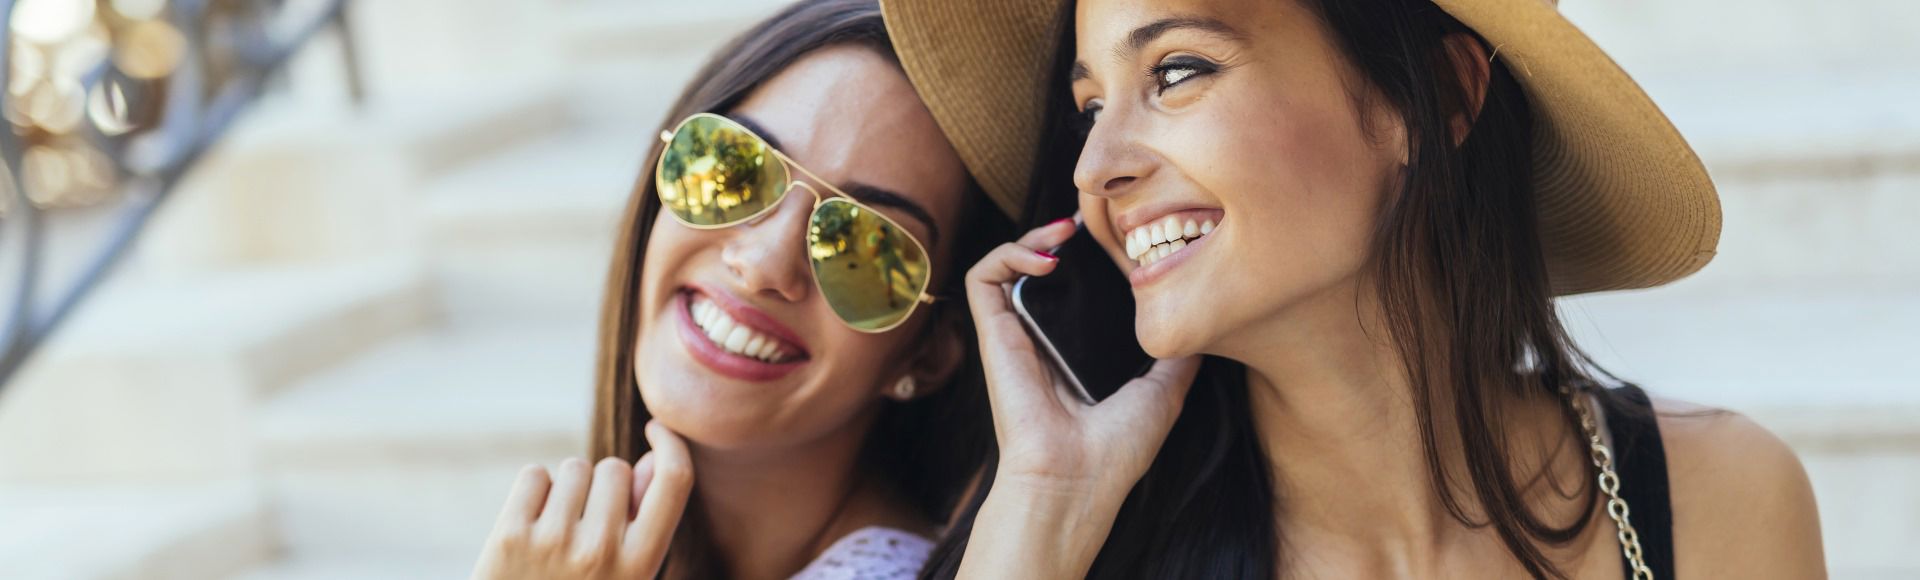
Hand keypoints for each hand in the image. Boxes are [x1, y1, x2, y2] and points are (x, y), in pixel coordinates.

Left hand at [472, 421, 693, 579]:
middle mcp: (600, 551)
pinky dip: (534, 491)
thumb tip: (651, 459)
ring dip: (568, 489)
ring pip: (574, 468)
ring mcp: (553, 543)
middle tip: (588, 524)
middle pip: (614, 468)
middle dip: (603, 486)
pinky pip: (534, 475)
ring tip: (558, 529)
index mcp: (641, 564)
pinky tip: (532, 524)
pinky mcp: (509, 536)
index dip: (671, 445)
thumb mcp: (627, 575)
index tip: (657, 430)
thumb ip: (645, 523)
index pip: (674, 482)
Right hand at [963, 217, 1200, 514]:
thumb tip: (1202, 325)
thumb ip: (1177, 355)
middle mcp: (1042, 339)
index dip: (1092, 256)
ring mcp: (1015, 335)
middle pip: (1042, 269)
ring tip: (1068, 230)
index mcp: (1076, 351)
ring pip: (1007, 263)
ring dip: (1032, 234)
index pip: (1076, 289)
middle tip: (1095, 220)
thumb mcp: (1163, 392)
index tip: (1121, 237)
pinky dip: (1007, 252)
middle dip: (1063, 234)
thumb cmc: (1115, 450)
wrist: (1075, 480)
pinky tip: (1048, 256)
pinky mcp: (992, 335)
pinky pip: (983, 277)